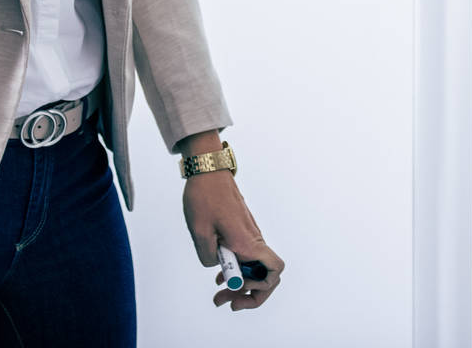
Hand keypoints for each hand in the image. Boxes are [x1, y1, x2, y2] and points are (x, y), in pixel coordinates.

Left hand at [180, 152, 282, 309]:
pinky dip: (236, 268)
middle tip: (226, 302)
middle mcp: (253, 240)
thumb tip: (215, 266)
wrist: (208, 169)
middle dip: (249, 295)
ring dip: (240, 284)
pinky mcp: (242, 230)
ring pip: (254, 268)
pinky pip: (247, 255)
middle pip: (265, 277)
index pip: (272, 274)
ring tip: (220, 293)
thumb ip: (207, 256)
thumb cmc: (204, 196)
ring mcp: (249, 235)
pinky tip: (218, 271)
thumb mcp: (199, 231)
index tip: (234, 287)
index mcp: (246, 243)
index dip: (258, 289)